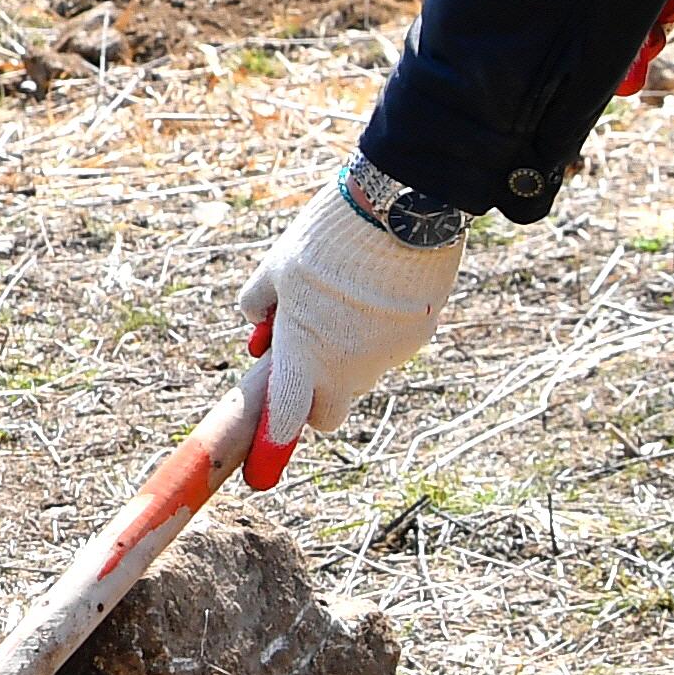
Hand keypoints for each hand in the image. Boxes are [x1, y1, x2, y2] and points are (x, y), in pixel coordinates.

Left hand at [235, 176, 462, 490]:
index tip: (261, 466)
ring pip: (361, 377)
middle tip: (304, 362)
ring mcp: (389, 355)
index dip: (274, 441)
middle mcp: (350, 366)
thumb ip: (259, 305)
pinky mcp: (418, 336)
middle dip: (315, 400)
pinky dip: (376, 335)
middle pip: (329, 412)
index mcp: (305, 353)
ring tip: (341, 301)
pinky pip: (389, 350)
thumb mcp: (277, 267)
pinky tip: (374, 291)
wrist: (402, 208)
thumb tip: (254, 329)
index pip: (288, 419)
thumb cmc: (328, 239)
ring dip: (346, 358)